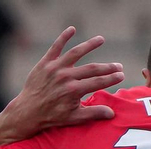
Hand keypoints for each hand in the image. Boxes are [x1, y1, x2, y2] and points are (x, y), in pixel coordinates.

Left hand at [2, 27, 124, 137]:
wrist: (28, 111)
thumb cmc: (52, 116)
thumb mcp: (74, 118)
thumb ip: (94, 113)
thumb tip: (112, 113)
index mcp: (74, 90)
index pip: (98, 82)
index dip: (111, 79)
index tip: (121, 75)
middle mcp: (66, 77)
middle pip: (91, 68)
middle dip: (107, 67)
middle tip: (118, 65)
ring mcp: (55, 68)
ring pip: (76, 53)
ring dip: (90, 45)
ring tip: (101, 39)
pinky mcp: (45, 63)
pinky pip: (55, 47)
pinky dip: (63, 37)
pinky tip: (72, 29)